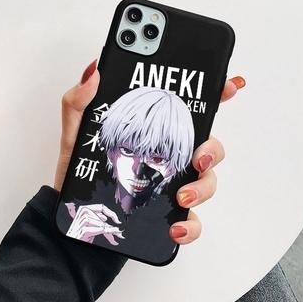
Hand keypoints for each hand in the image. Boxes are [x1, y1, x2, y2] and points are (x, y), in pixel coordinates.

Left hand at [54, 60, 245, 244]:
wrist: (74, 212)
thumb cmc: (80, 170)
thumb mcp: (76, 132)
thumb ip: (79, 101)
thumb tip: (94, 72)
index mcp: (155, 132)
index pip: (189, 111)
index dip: (214, 95)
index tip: (228, 86)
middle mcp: (169, 156)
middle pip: (209, 146)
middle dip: (213, 149)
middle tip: (198, 157)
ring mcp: (172, 185)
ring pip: (208, 182)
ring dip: (203, 187)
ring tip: (181, 195)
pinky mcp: (168, 214)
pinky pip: (192, 221)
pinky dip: (191, 226)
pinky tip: (176, 228)